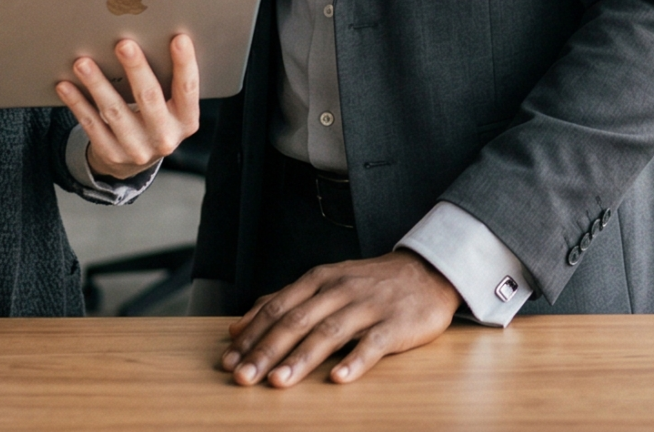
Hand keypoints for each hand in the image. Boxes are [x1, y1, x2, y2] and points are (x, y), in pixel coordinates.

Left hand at [55, 34, 198, 180]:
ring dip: (97, 84)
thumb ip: (167, 79)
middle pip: (149, 98)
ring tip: (83, 62)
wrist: (138, 159)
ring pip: (115, 112)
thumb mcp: (171, 105)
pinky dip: (77, 103)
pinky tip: (66, 85)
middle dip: (136, 69)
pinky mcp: (112, 153)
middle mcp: (165, 137)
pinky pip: (91, 124)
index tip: (179, 38)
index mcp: (185, 120)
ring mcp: (137, 149)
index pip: (188, 89)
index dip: (185, 64)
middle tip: (123, 44)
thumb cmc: (156, 116)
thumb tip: (153, 35)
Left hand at [221, 251, 459, 387]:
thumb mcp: (325, 283)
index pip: (276, 308)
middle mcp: (337, 290)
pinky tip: (338, 379)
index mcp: (317, 280)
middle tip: (242, 378)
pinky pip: (372, 344)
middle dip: (266, 351)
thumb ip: (285, 302)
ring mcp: (367, 307)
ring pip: (328, 333)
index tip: (228, 360)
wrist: (425, 271)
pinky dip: (354, 361)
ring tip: (278, 382)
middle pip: (295, 321)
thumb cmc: (368, 283)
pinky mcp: (395, 325)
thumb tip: (239, 324)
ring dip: (301, 359)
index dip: (251, 335)